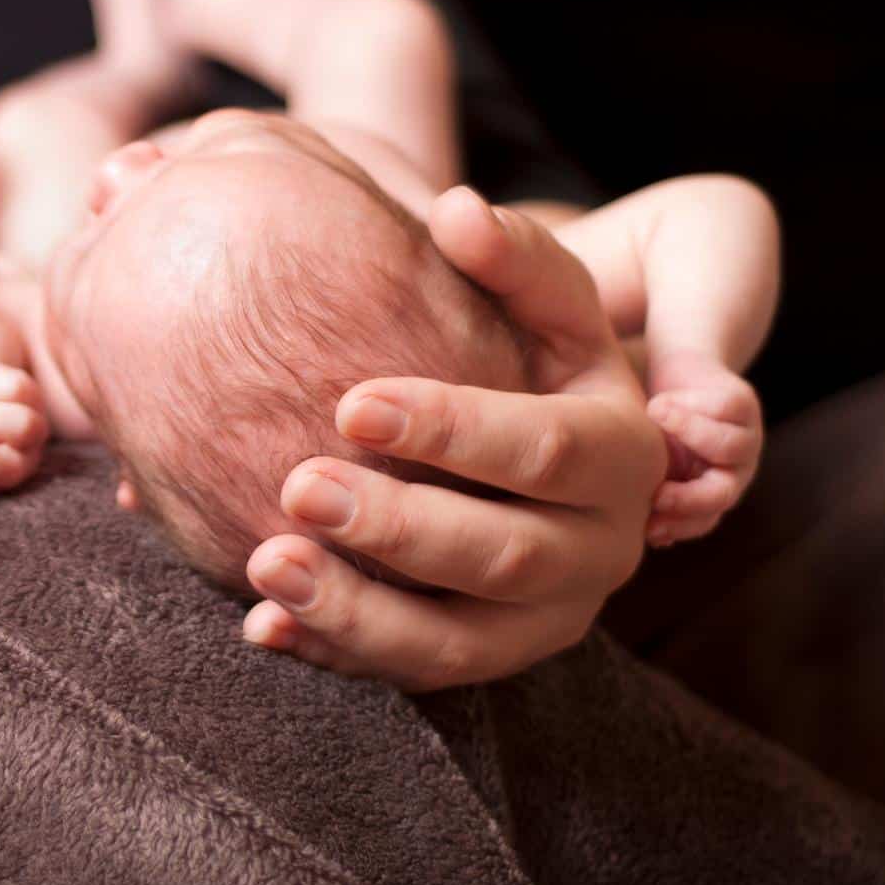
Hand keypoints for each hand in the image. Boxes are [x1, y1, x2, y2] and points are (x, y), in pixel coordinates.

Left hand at [243, 187, 667, 689]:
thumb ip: (511, 257)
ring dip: (357, 612)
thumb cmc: (519, 351)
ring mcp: (540, 621)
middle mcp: (599, 553)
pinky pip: (408, 675)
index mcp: (623, 456)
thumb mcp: (541, 301)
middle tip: (299, 486)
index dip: (453, 430)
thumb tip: (457, 210)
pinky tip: (262, 626)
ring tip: (265, 564)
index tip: (349, 401)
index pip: (547, 450)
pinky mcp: (479, 658)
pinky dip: (333, 654)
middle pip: (503, 555)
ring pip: (455, 642)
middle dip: (398, 526)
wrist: (512, 443)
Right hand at [644, 348, 762, 545]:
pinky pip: (723, 408)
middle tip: (657, 496)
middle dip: (689, 499)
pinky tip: (661, 403)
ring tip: (652, 415)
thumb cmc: (652, 422)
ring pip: (728, 446)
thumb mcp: (646, 457)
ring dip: (688, 431)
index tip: (649, 530)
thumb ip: (643, 484)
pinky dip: (686, 405)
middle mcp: (732, 470)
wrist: (676, 374)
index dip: (677, 528)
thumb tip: (626, 524)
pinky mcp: (744, 403)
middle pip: (722, 494)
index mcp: (709, 492)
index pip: (701, 521)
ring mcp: (745, 438)